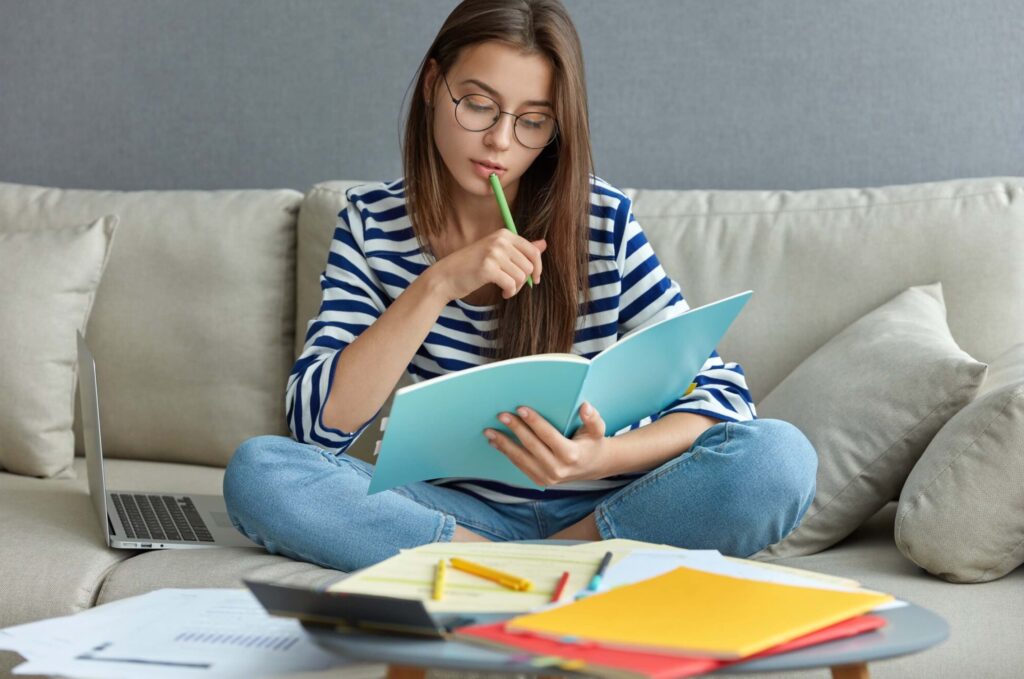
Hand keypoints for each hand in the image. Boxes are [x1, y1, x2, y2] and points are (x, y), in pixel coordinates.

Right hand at [428, 229, 544, 301]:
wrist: (445, 276)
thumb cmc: (471, 266)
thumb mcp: (497, 253)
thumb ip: (520, 249)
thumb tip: (544, 244)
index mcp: (504, 234)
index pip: (533, 251)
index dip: (538, 268)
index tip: (535, 279)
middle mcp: (500, 240)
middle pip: (529, 266)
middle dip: (524, 281)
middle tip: (512, 286)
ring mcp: (493, 253)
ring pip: (521, 277)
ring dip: (516, 288)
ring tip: (505, 289)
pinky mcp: (488, 268)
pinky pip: (511, 284)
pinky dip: (509, 292)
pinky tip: (503, 293)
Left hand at [483, 402, 612, 485]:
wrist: (593, 467)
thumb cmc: (592, 443)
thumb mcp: (598, 430)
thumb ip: (593, 419)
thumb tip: (585, 406)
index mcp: (571, 455)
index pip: (548, 435)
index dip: (534, 421)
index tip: (520, 409)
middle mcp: (558, 469)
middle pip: (531, 446)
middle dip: (515, 429)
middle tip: (501, 415)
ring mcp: (547, 477)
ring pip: (521, 458)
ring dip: (503, 443)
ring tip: (489, 431)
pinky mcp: (539, 481)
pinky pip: (519, 465)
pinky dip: (506, 453)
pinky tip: (496, 442)